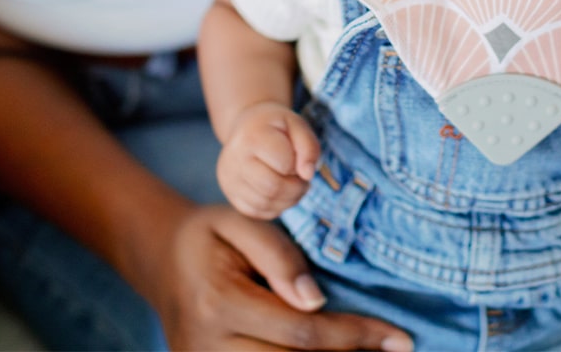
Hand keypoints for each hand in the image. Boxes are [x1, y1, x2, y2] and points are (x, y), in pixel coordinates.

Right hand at [154, 204, 413, 350]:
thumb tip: (316, 299)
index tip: (398, 337)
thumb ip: (279, 255)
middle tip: (397, 349)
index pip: (301, 331)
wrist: (162, 259)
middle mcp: (208, 346)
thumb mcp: (241, 220)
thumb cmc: (210, 234)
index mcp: (219, 301)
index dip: (354, 336)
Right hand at [217, 102, 320, 218]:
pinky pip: (258, 212)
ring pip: (266, 204)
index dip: (298, 164)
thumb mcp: (296, 124)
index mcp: (251, 136)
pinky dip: (275, 207)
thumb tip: (307, 175)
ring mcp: (229, 179)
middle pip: (273, 188)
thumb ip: (308, 146)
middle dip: (296, 187)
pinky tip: (281, 192)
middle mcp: (233, 159)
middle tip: (303, 178)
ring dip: (288, 199)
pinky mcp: (231, 195)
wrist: (247, 127)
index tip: (298, 156)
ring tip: (294, 184)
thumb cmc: (275, 126)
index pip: (284, 163)